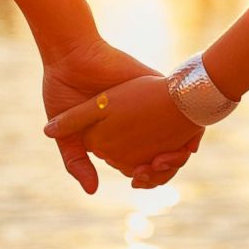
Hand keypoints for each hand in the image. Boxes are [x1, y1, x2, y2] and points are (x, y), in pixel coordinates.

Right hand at [44, 75, 203, 188]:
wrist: (70, 57)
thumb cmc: (63, 92)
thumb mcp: (66, 134)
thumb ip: (77, 162)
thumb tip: (92, 191)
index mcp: (113, 134)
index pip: (137, 162)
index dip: (143, 175)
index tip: (138, 179)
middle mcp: (133, 120)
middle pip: (158, 151)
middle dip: (162, 165)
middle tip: (155, 168)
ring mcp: (146, 103)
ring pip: (173, 133)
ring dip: (175, 150)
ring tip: (164, 158)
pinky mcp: (154, 83)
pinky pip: (179, 105)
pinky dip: (185, 124)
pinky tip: (179, 136)